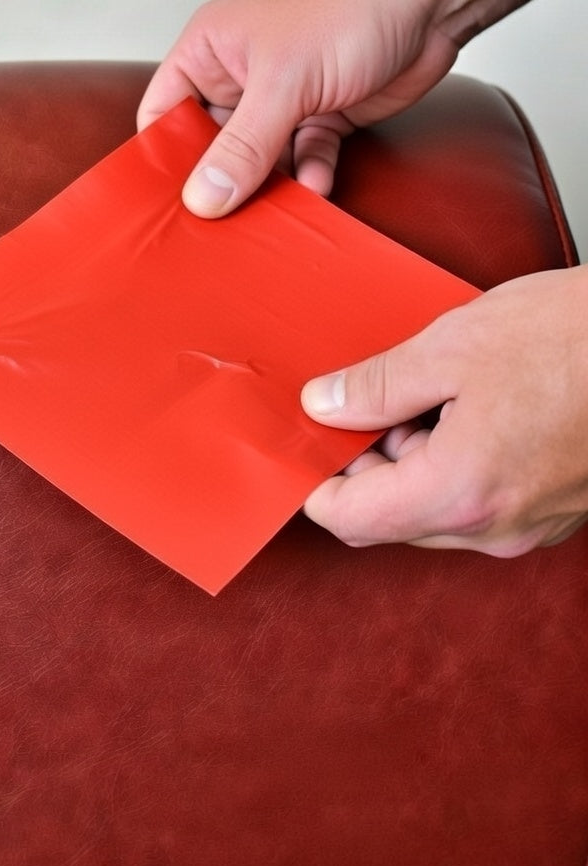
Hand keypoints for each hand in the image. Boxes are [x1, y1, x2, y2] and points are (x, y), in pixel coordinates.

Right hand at [137, 0, 458, 216]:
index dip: (163, 155)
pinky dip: (310, 175)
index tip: (166, 201)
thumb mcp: (283, 84)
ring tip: (271, 215)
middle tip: (219, 223)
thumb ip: (242, 147)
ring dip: (269, 186)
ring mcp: (282, 96)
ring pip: (260, 158)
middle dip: (220, 180)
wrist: (430, 0)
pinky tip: (317, 187)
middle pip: (212, 144)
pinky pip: (304, 157)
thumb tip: (202, 198)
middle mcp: (241, 73)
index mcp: (211, 48)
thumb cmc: (349, 8)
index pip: (164, 110)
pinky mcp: (322, 115)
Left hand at [300, 267, 587, 555]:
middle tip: (366, 400)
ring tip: (431, 392)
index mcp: (461, 492)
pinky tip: (471, 407)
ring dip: (412, 462)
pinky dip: (456, 465)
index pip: (352, 521)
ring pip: (436, 511)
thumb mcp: (454, 346)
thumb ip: (377, 386)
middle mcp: (496, 528)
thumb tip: (324, 406)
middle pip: (391, 519)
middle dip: (365, 466)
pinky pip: (480, 502)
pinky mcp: (555, 510)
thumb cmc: (576, 338)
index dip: (315, 484)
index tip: (304, 445)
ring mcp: (532, 525)